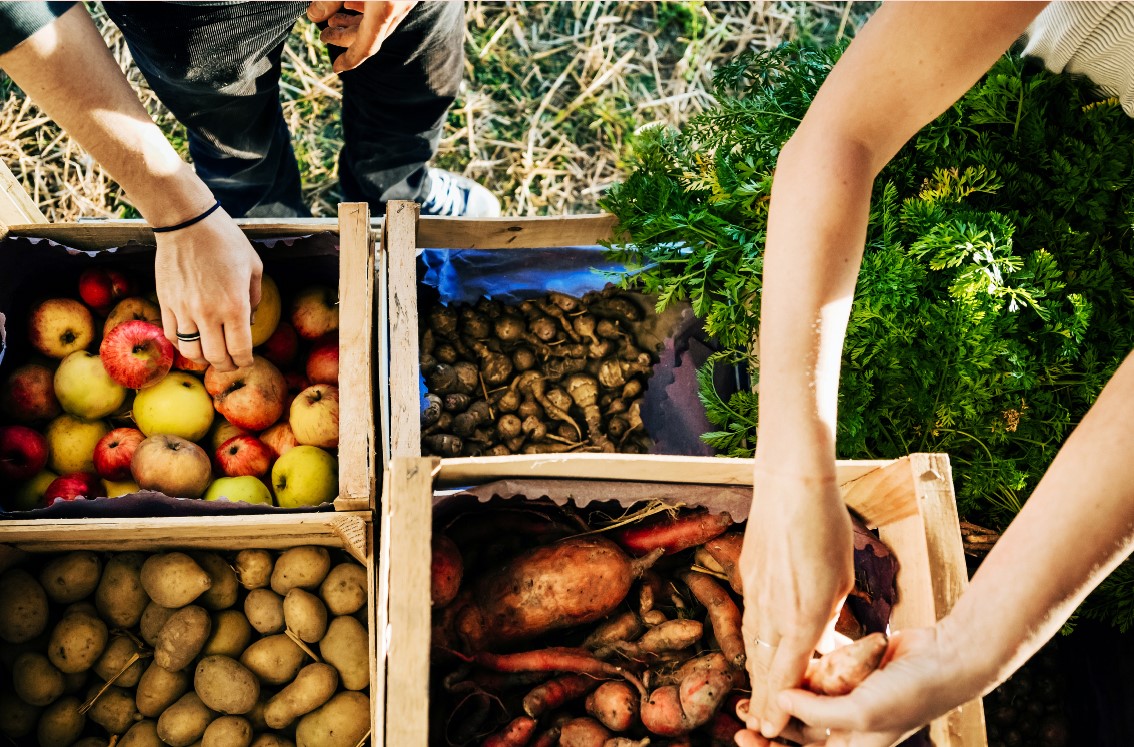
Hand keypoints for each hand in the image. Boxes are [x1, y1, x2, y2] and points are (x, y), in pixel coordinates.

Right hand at [153, 207, 262, 371]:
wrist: (187, 224)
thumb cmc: (225, 241)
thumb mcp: (253, 267)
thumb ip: (255, 298)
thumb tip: (250, 322)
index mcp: (235, 306)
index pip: (240, 350)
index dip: (244, 361)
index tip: (246, 360)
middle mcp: (209, 314)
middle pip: (216, 358)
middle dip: (226, 366)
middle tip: (230, 363)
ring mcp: (184, 311)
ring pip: (191, 353)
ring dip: (203, 359)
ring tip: (210, 355)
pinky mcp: (166, 304)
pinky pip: (173, 336)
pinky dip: (183, 344)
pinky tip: (191, 339)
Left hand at [307, 0, 418, 72]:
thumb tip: (314, 16)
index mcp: (385, 7)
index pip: (367, 45)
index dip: (350, 59)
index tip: (337, 68)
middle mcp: (400, 6)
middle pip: (372, 34)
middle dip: (345, 38)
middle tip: (325, 35)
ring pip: (379, 21)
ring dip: (355, 23)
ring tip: (334, 20)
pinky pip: (387, 7)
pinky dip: (368, 11)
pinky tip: (351, 5)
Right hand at [739, 464, 854, 742]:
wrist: (790, 486)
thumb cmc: (826, 528)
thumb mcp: (842, 579)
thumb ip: (828, 614)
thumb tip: (820, 634)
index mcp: (803, 618)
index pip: (788, 676)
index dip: (780, 708)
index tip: (773, 730)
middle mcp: (773, 612)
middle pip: (764, 669)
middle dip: (762, 701)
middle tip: (759, 727)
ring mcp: (755, 594)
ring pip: (752, 646)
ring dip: (755, 674)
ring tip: (755, 698)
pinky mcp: (748, 576)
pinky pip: (749, 618)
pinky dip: (752, 641)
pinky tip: (754, 649)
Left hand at [759, 627, 970, 746]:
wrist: (947, 658)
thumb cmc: (910, 694)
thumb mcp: (861, 713)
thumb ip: (817, 713)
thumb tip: (780, 702)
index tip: (743, 736)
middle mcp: (851, 726)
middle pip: (800, 729)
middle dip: (772, 720)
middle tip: (740, 707)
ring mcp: (853, 696)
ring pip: (808, 697)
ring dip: (784, 689)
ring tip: (757, 680)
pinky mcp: (856, 670)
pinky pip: (825, 668)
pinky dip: (810, 664)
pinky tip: (789, 654)